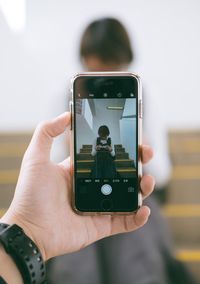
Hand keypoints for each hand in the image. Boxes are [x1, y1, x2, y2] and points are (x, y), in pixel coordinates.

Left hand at [1, 112, 153, 260]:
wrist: (29, 231)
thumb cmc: (30, 195)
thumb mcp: (36, 158)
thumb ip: (47, 133)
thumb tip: (66, 115)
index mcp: (80, 170)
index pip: (106, 155)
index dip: (121, 146)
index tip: (133, 137)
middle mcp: (92, 186)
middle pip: (122, 172)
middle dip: (138, 163)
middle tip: (146, 154)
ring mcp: (99, 206)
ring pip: (128, 195)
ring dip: (143, 188)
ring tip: (147, 181)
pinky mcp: (101, 225)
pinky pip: (125, 221)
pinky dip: (137, 217)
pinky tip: (144, 210)